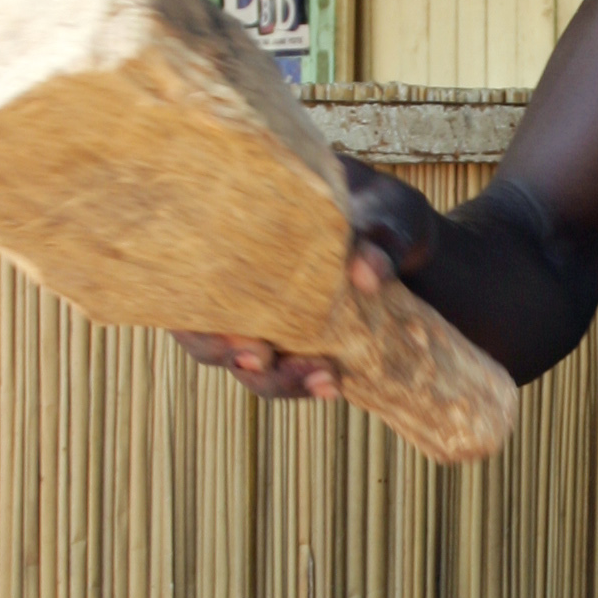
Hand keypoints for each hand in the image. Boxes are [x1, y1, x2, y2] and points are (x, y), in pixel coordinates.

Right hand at [173, 157, 439, 400]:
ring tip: (322, 379)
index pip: (184, 277)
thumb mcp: (390, 212)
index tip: (216, 314)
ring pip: (247, 365)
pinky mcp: (298, 351)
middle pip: (203, 333)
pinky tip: (333, 385)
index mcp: (236, 239)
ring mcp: (267, 324)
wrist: (413, 247)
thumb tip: (367, 275)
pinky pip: (287, 375)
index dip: (187, 307)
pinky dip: (305, 383)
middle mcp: (239, 288)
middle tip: (261, 357)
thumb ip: (381, 238)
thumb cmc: (383, 213)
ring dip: (275, 379)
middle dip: (226, 352)